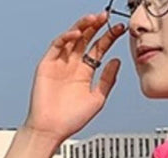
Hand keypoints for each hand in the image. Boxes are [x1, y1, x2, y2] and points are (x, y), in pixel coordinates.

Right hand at [24, 12, 125, 142]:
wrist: (52, 129)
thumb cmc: (72, 119)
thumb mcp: (97, 99)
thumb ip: (107, 80)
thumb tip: (116, 61)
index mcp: (85, 73)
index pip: (98, 49)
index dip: (109, 38)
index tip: (120, 29)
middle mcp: (73, 65)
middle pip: (86, 40)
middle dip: (96, 27)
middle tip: (107, 17)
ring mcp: (60, 63)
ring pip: (72, 38)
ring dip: (82, 27)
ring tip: (94, 19)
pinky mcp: (47, 64)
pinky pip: (57, 45)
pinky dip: (67, 37)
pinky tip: (77, 34)